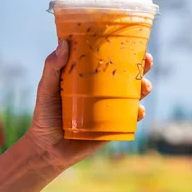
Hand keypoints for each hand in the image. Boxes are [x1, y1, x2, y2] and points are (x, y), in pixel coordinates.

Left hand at [25, 40, 153, 170]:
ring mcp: (111, 109)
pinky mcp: (114, 127)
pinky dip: (138, 113)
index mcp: (92, 78)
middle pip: (129, 76)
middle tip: (146, 61)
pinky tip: (138, 110)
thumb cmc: (45, 115)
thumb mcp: (46, 88)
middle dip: (143, 67)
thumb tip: (63, 43)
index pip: (112, 61)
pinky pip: (132, 119)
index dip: (126, 51)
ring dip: (144, 88)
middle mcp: (105, 92)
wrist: (47, 149)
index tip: (135, 42)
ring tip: (144, 87)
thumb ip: (52, 67)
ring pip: (135, 96)